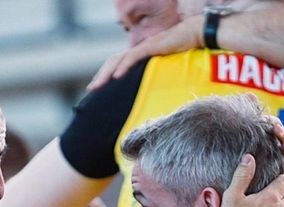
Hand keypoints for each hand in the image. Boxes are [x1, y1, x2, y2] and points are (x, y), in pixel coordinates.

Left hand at [87, 17, 203, 90]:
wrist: (193, 35)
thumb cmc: (182, 51)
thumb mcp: (164, 67)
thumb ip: (155, 77)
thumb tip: (151, 94)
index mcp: (138, 55)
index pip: (116, 65)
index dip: (105, 75)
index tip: (97, 88)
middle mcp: (137, 50)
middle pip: (112, 62)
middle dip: (100, 76)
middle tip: (90, 90)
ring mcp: (142, 47)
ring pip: (118, 60)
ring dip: (106, 73)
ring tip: (97, 85)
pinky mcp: (150, 46)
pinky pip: (132, 57)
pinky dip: (123, 66)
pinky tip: (116, 76)